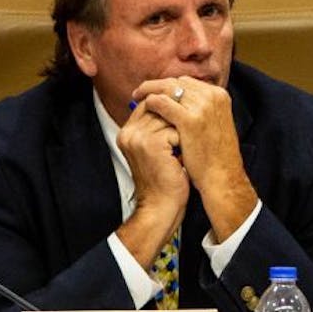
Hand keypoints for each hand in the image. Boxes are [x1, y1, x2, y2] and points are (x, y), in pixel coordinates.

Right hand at [114, 97, 187, 265]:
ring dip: (182, 132)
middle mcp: (129, 133)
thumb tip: (176, 104)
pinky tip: (182, 157)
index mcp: (127, 133)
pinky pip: (176, 129)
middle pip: (159, 107)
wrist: (161, 207)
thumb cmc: (165, 180)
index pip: (150, 104)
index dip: (170, 112)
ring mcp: (138, 137)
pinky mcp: (151, 144)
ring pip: (170, 117)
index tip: (183, 126)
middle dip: (177, 121)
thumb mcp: (158, 151)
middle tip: (185, 140)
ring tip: (182, 150)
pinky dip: (185, 142)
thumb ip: (159, 128)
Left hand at [133, 76, 257, 240]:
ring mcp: (202, 107)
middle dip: (157, 85)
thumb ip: (200, 109)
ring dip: (150, 91)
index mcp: (219, 95)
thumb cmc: (215, 155)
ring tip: (137, 97)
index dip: (169, 85)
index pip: (188, 82)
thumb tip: (178, 100)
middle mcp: (213, 96)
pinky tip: (143, 107)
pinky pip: (162, 103)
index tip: (156, 90)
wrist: (222, 177)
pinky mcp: (190, 120)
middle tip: (141, 91)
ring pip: (168, 89)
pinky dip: (151, 102)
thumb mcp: (213, 124)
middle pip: (177, 82)